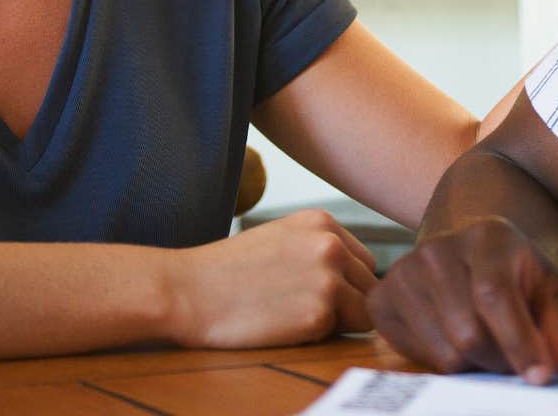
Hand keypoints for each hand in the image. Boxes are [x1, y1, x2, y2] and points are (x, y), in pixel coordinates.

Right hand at [167, 209, 377, 347]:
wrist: (187, 291)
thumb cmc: (228, 270)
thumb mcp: (281, 237)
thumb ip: (320, 248)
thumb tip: (360, 276)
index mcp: (323, 222)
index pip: (365, 262)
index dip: (346, 284)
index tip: (311, 291)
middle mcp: (331, 245)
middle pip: (370, 287)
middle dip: (347, 303)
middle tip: (300, 306)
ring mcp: (327, 279)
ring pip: (365, 313)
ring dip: (338, 321)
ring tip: (293, 314)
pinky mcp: (318, 314)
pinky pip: (341, 334)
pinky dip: (319, 336)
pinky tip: (284, 324)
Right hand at [368, 217, 557, 383]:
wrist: (471, 259)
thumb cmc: (517, 279)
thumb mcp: (551, 293)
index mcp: (486, 236)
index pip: (494, 295)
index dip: (518, 342)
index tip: (540, 377)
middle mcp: (437, 249)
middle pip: (467, 332)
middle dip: (499, 361)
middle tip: (514, 364)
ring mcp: (403, 272)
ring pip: (444, 351)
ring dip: (474, 366)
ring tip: (486, 347)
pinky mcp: (381, 299)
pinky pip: (414, 355)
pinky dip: (441, 363)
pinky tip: (454, 341)